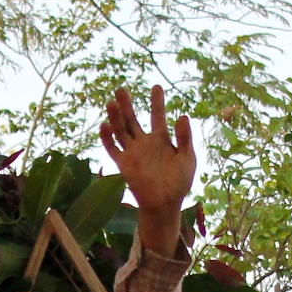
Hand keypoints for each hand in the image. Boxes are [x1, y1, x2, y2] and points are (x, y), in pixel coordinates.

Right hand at [99, 86, 194, 255]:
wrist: (165, 204)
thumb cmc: (179, 182)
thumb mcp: (187, 158)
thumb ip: (185, 138)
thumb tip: (183, 116)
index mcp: (161, 139)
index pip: (157, 116)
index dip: (157, 102)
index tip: (156, 87)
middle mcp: (144, 143)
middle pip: (132, 120)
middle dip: (127, 105)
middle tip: (121, 89)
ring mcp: (133, 153)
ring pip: (121, 131)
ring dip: (115, 117)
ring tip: (112, 102)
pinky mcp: (124, 164)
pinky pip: (113, 149)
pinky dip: (108, 139)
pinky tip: (104, 126)